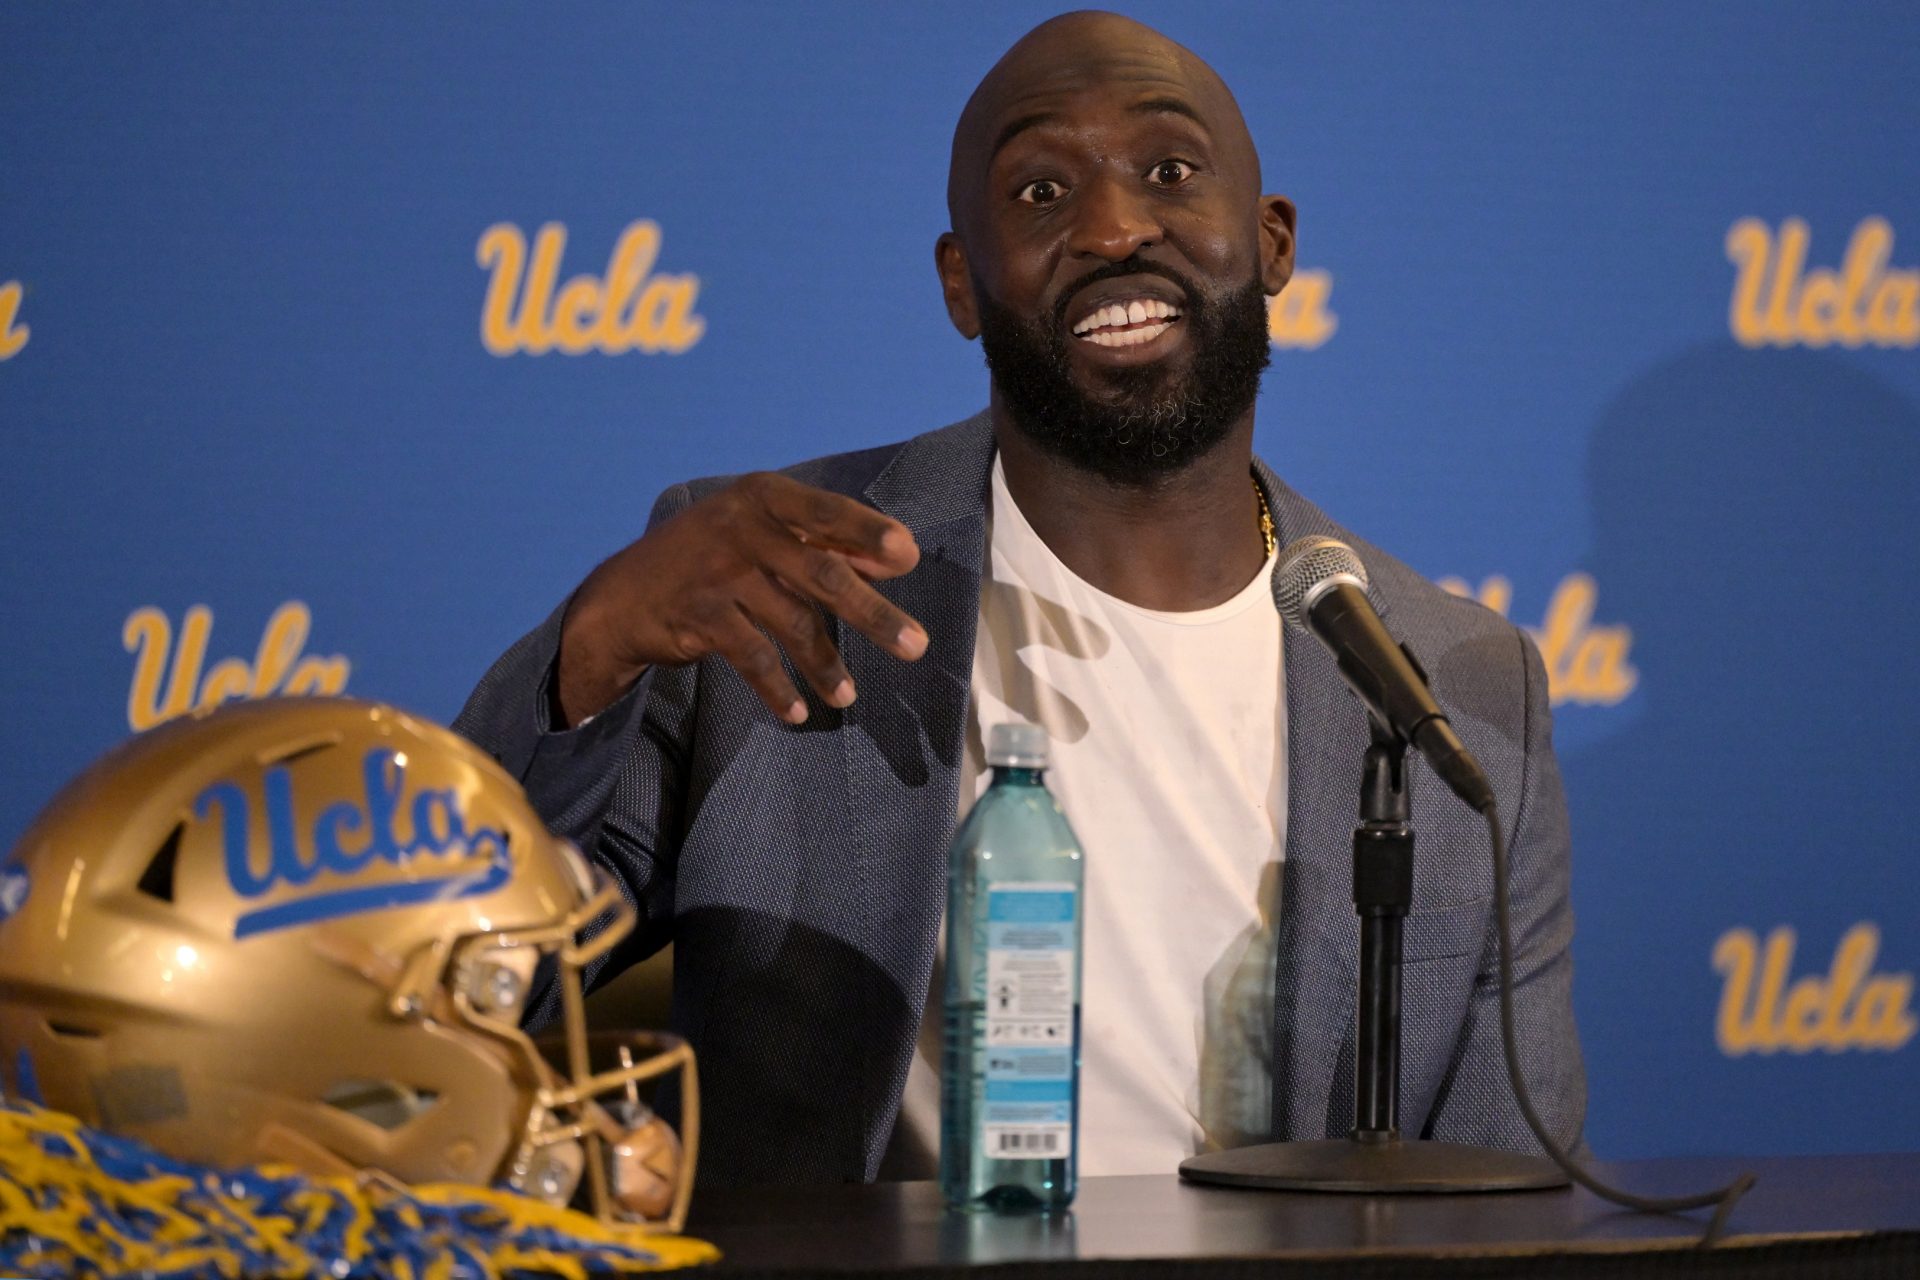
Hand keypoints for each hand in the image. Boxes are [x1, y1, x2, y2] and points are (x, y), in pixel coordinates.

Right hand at [555, 472, 926, 726]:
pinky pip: (754, 658)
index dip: (868, 533)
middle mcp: (742, 526)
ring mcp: (719, 571)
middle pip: (822, 572)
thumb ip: (825, 539)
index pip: (827, 511)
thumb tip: (899, 558)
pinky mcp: (700, 615)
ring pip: (793, 623)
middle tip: (916, 645)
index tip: (908, 556)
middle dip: (873, 613)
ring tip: (847, 696)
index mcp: (763, 495)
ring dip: (826, 665)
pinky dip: (778, 689)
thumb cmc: (711, 557)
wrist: (624, 595)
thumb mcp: (761, 531)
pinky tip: (797, 711)